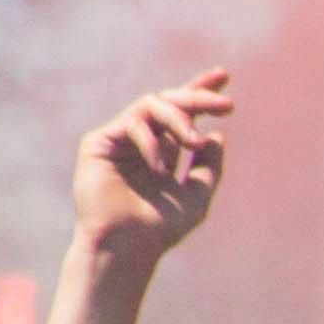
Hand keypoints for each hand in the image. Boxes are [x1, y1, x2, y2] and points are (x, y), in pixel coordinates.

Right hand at [71, 69, 233, 260]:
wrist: (129, 247)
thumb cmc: (161, 228)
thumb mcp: (198, 194)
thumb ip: (209, 165)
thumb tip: (217, 135)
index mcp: (165, 151)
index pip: (183, 113)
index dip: (201, 91)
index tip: (224, 76)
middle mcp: (142, 142)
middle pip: (169, 101)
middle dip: (198, 96)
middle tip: (225, 104)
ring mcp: (119, 140)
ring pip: (152, 105)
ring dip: (179, 118)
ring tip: (193, 142)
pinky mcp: (98, 142)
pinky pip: (133, 123)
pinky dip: (153, 141)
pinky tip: (160, 166)